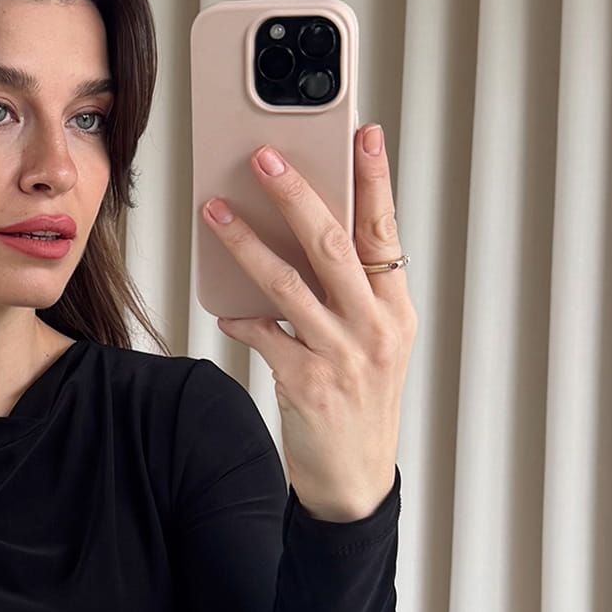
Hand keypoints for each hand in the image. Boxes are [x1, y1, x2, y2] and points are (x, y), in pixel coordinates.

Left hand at [203, 123, 416, 521]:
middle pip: (331, 245)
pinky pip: (264, 335)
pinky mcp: (307, 384)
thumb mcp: (375, 342)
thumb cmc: (360, 401)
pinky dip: (241, 318)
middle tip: (264, 156)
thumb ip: (350, 292)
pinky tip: (225, 308)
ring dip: (246, 243)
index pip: (385, 230)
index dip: (374, 180)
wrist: (354, 478)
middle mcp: (375, 327)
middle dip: (295, 194)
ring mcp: (342, 356)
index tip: (363, 133)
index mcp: (396, 308)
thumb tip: (302, 233)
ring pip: (287, 284)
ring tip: (215, 212)